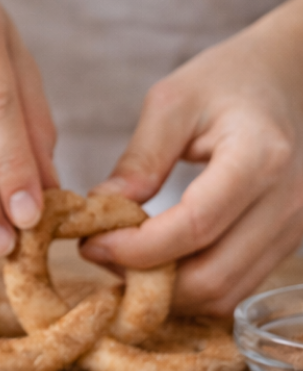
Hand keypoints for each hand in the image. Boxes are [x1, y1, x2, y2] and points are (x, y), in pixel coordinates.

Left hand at [80, 0, 302, 315]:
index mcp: (259, 157)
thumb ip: (139, 160)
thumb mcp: (172, 103)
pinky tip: (157, 260)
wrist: (292, 76)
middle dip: (145, 280)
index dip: (135, 247)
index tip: (88, 243)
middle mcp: (289, 201)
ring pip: (224, 294)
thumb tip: (100, 211)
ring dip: (166, 292)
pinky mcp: (289, 240)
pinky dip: (190, 286)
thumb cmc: (227, 79)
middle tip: (99, 254)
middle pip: (211, 277)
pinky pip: (236, 286)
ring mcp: (296, 227)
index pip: (194, 226)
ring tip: (123, 258)